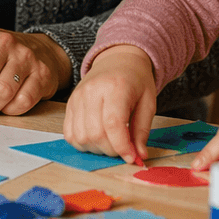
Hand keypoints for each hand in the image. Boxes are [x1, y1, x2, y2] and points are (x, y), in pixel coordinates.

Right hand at [63, 44, 155, 163]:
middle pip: (95, 134)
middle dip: (111, 150)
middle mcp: (92, 91)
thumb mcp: (148, 102)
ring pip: (81, 137)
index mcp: (115, 87)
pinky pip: (70, 134)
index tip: (131, 157)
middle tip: (123, 148)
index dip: (122, 146)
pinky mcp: (69, 104)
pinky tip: (97, 138)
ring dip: (97, 148)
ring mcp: (77, 98)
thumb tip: (138, 156)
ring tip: (110, 142)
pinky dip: (83, 143)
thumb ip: (142, 130)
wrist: (117, 60)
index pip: (113, 124)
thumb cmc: (135, 81)